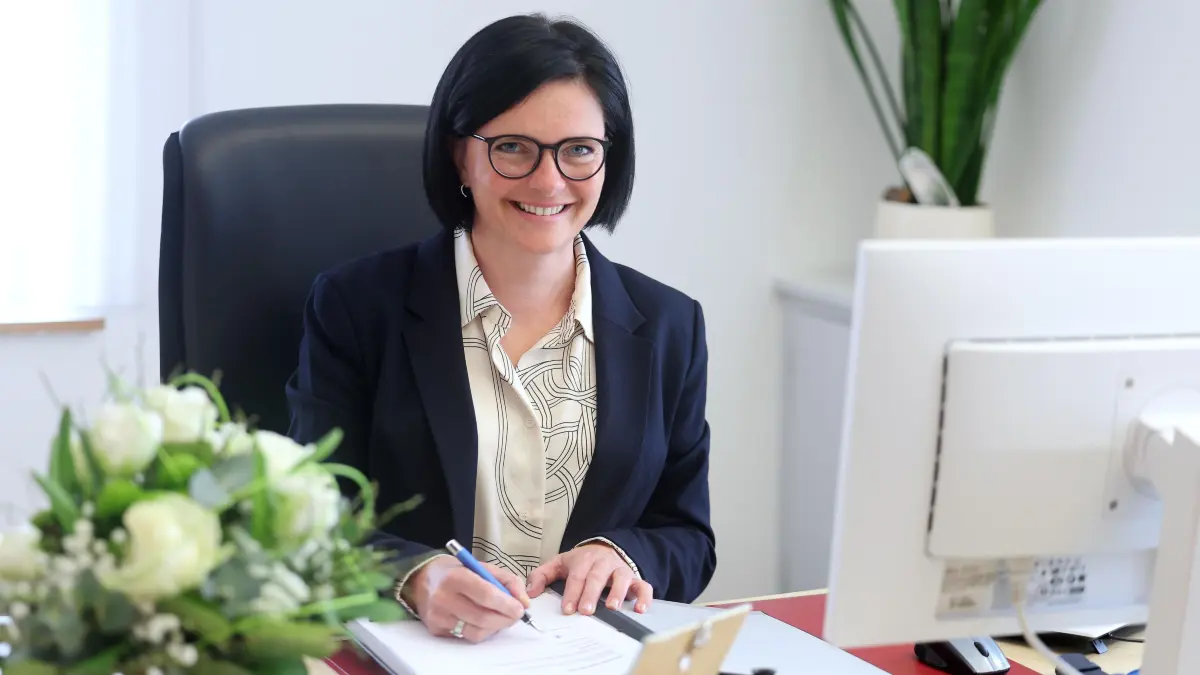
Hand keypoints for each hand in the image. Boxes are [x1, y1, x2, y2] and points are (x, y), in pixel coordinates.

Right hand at [404, 556, 528, 642]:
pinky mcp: (436, 630)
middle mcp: (444, 598)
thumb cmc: (457, 572)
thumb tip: (524, 601)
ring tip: (501, 617)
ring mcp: (438, 617)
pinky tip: (484, 621)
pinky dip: (482, 631)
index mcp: (456, 577)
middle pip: (482, 617)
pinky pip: (466, 637)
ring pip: (476, 632)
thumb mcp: (482, 567)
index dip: (506, 604)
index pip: (485, 594)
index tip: (520, 608)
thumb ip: (507, 580)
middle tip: (516, 615)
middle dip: (505, 619)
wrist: (422, 580)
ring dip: (495, 627)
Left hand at [526, 544, 652, 615]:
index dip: (572, 592)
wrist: (605, 549)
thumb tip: (530, 593)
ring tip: (612, 608)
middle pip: (597, 577)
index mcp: (583, 560)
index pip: (577, 576)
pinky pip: (643, 586)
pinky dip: (644, 597)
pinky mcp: (635, 578)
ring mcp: (620, 570)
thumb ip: (542, 576)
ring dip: (618, 592)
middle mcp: (603, 563)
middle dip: (591, 594)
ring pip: (622, 578)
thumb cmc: (581, 562)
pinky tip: (640, 609)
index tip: (568, 609)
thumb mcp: (559, 564)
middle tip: (586, 611)